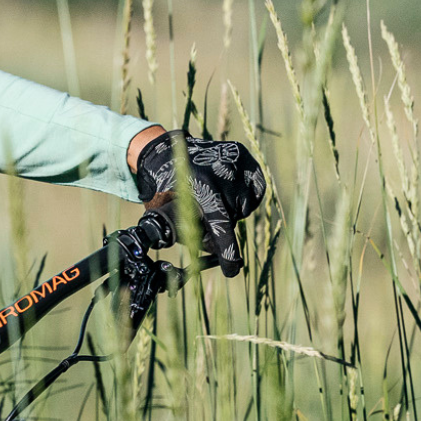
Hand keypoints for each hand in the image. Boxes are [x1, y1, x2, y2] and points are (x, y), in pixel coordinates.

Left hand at [132, 130, 265, 276]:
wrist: (167, 151)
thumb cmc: (164, 187)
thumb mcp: (166, 212)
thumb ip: (186, 233)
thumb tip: (211, 256)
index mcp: (200, 189)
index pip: (221, 227)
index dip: (228, 253)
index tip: (232, 270)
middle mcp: (221, 174)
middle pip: (234, 217)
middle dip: (222, 224)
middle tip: (206, 213)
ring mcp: (234, 162)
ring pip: (247, 204)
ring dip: (234, 208)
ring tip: (214, 198)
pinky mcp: (243, 156)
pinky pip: (256, 188)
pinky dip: (245, 195)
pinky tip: (229, 191)